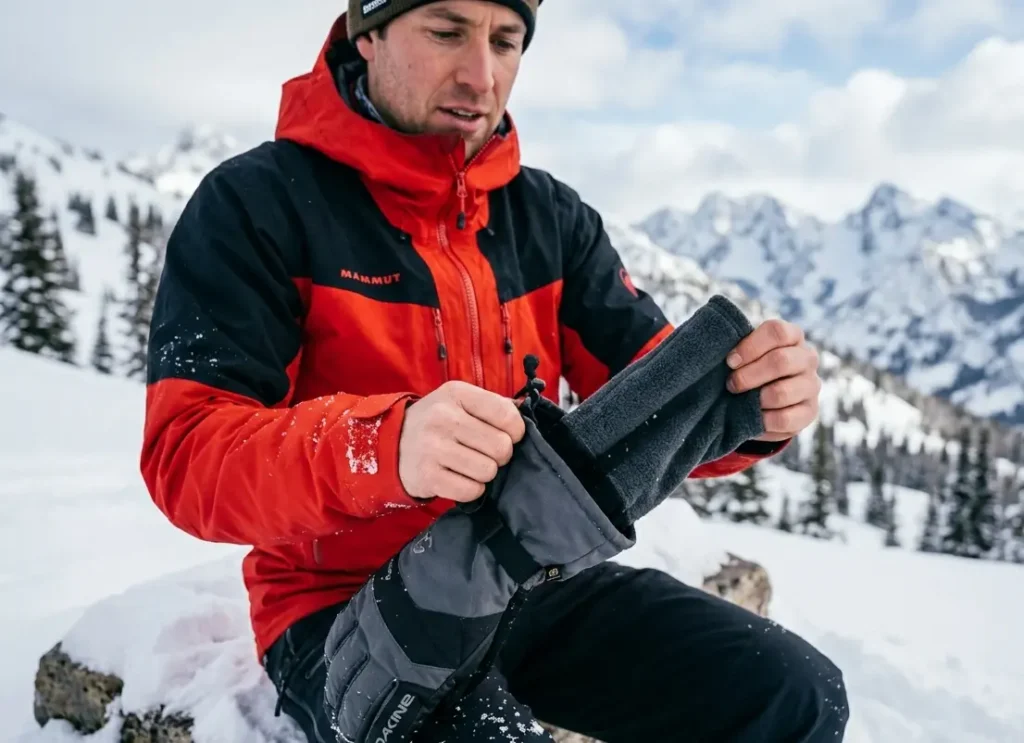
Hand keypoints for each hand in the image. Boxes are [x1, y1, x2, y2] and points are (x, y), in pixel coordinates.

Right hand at [398, 381, 525, 501]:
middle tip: (485, 453)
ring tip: (470, 465)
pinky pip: (471, 490)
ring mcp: (433, 448)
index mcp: (455, 393)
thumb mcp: (459, 402)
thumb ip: (493, 407)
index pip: (506, 413)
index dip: (516, 430)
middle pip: (501, 446)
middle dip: (500, 454)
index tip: (509, 435)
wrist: (390, 445)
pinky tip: (460, 478)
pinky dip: (472, 489)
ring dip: (485, 472)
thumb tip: (527, 416)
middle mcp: (443, 418)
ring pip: (488, 470)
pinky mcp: (428, 476)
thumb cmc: (437, 423)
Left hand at [725, 318, 820, 441]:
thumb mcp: (745, 355)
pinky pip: (785, 419)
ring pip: (781, 393)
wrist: (764, 400)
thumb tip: (723, 355)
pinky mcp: (810, 412)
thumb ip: (738, 351)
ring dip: (755, 399)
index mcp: (793, 336)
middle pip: (781, 361)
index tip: (729, 362)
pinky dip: (763, 421)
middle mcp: (807, 358)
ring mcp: (812, 385)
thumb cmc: (749, 369)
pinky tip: (753, 418)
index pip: (777, 332)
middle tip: (731, 385)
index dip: (750, 347)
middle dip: (748, 376)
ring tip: (742, 403)